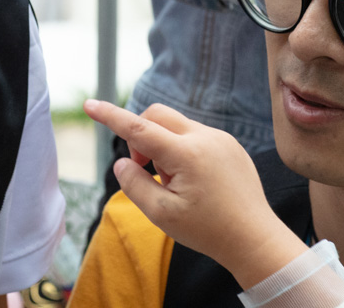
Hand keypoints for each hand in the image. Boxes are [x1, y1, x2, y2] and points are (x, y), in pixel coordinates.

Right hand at [85, 99, 304, 287]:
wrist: (255, 239)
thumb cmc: (207, 230)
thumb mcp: (161, 214)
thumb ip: (134, 184)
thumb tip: (122, 162)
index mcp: (186, 154)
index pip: (138, 128)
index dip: (110, 115)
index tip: (89, 104)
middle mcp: (205, 137)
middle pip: (157, 115)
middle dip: (141, 137)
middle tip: (145, 171)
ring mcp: (221, 138)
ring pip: (176, 126)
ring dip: (164, 147)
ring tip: (177, 184)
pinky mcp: (230, 144)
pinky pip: (195, 135)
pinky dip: (182, 150)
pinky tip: (195, 183)